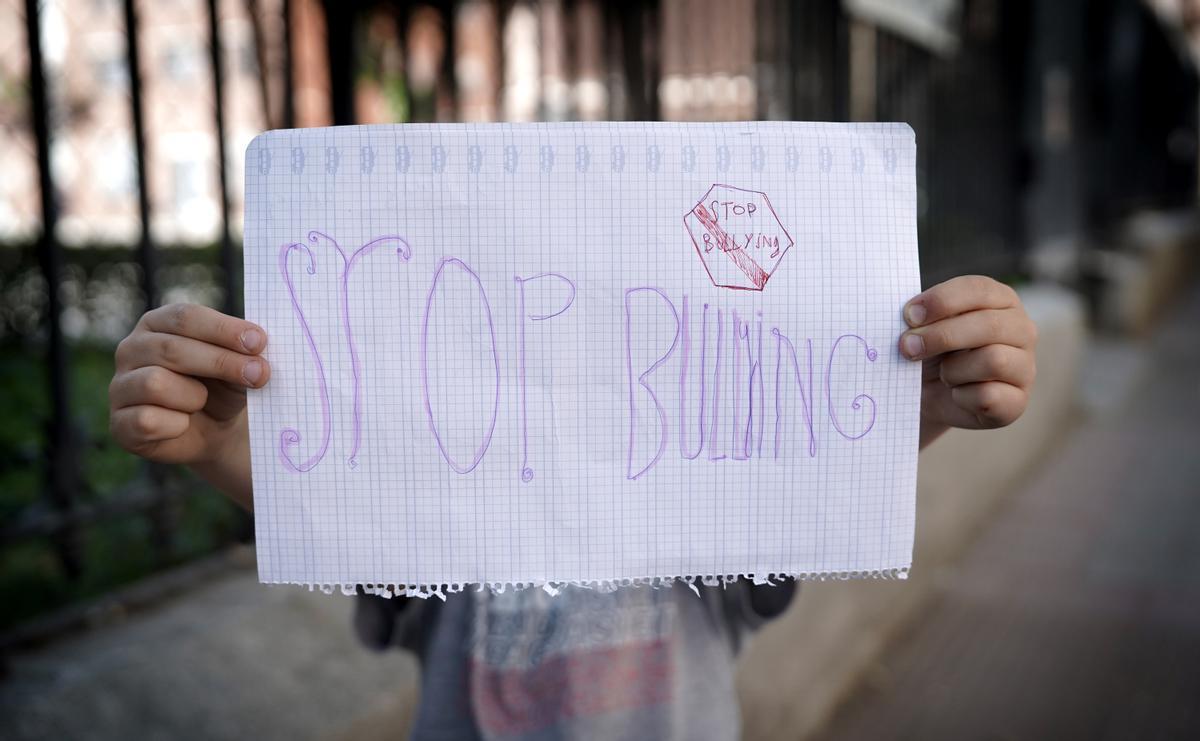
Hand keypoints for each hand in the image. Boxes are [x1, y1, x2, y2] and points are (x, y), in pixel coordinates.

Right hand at [109, 304, 269, 507]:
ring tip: (202, 402)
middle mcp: (131, 349)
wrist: (214, 430)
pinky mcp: (119, 423)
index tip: (259, 342)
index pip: (185, 317)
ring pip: (156, 384)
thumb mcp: (238, 365)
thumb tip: (257, 354)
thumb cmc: (223, 387)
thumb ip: (244, 355)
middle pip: (172, 349)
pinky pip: (148, 420)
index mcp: (158, 324)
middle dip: (221, 362)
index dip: (223, 329)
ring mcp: (120, 385)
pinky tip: (183, 425)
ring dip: (194, 397)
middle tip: (259, 374)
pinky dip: (176, 425)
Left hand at [899, 276, 1036, 447]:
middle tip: (907, 347)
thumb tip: (912, 316)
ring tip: (944, 374)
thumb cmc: (931, 351)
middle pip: (989, 325)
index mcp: (1001, 300)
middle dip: (941, 336)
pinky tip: (956, 394)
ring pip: (993, 360)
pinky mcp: (1018, 401)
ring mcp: (1025, 366)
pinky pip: (988, 396)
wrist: (929, 395)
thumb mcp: (925, 326)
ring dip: (953, 370)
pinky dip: (962, 397)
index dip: (942, 301)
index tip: (909, 315)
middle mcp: (1022, 329)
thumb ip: (924, 315)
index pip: (979, 289)